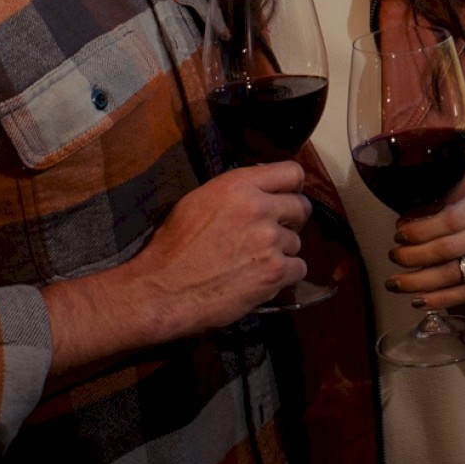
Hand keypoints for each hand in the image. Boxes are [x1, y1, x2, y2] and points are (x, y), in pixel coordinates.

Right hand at [125, 162, 310, 333]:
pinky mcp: (275, 272)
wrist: (163, 291)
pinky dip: (284, 275)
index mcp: (238, 186)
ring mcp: (270, 240)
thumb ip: (235, 193)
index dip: (292, 187)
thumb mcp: (198, 202)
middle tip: (271, 234)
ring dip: (281, 252)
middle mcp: (258, 208)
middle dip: (290, 220)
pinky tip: (262, 279)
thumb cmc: (173, 248)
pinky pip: (299, 268)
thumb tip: (260, 192)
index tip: (287, 197)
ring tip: (253, 262)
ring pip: (296, 241)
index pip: (292, 172)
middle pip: (301, 207)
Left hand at [386, 186, 464, 309]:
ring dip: (419, 282)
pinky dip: (438, 299)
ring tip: (395, 283)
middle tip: (393, 259)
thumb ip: (436, 215)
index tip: (398, 236)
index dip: (420, 231)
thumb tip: (402, 229)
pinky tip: (418, 300)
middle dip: (413, 257)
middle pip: (448, 248)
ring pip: (455, 275)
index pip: (449, 219)